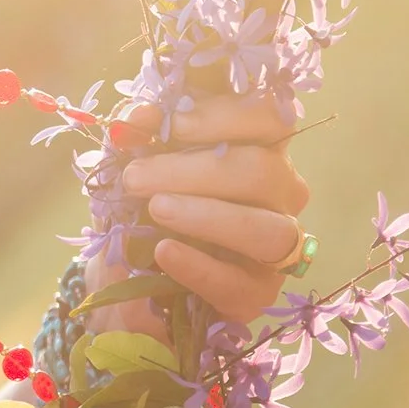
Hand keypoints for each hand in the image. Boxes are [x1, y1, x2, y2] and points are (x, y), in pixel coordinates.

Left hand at [86, 93, 310, 336]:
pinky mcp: (258, 293)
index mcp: (259, 149)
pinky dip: (198, 266)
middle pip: (261, 171)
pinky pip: (237, 282)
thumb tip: (138, 116)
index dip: (226, 114)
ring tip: (156, 209)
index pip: (269, 117)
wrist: (127, 276)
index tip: (172, 124)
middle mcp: (281, 194)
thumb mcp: (132, 166)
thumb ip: (137, 138)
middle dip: (192, 170)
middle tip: (135, 178)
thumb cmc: (142, 206)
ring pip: (265, 229)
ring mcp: (278, 246)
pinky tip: (164, 252)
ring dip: (207, 215)